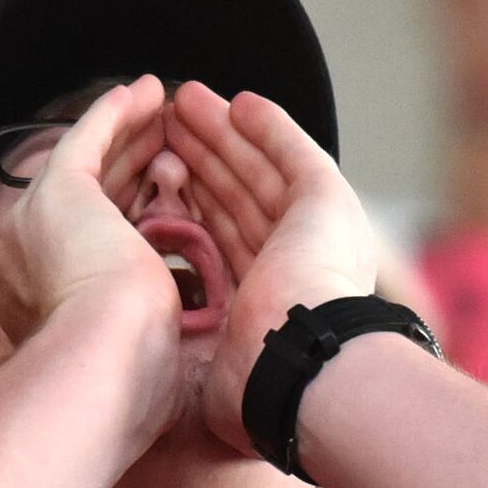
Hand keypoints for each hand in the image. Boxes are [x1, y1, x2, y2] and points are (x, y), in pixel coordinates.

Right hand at [0, 74, 178, 357]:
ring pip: (90, 168)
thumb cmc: (124, 379)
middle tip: (168, 148)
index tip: (163, 206)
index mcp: (37, 306)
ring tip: (161, 110)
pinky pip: (88, 138)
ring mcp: (36, 223)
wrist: (103, 363)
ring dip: (128, 136)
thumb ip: (127, 353)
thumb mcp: (127, 364)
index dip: (127, 217)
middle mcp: (24, 261)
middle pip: (89, 203)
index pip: (88, 248)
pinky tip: (143, 93)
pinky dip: (116, 114)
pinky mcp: (57, 193)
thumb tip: (149, 378)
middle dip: (132, 173)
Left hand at [165, 82, 382, 454]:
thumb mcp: (206, 370)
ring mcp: (318, 228)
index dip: (193, 207)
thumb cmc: (249, 382)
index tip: (160, 182)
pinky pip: (291, 153)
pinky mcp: (327, 200)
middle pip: (239, 196)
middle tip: (167, 126)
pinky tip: (238, 104)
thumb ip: (196, 358)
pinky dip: (267, 128)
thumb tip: (173, 386)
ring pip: (259, 169)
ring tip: (185, 101)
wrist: (299, 367)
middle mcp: (298, 259)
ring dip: (225, 133)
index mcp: (268, 296)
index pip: (223, 238)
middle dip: (203, 158)